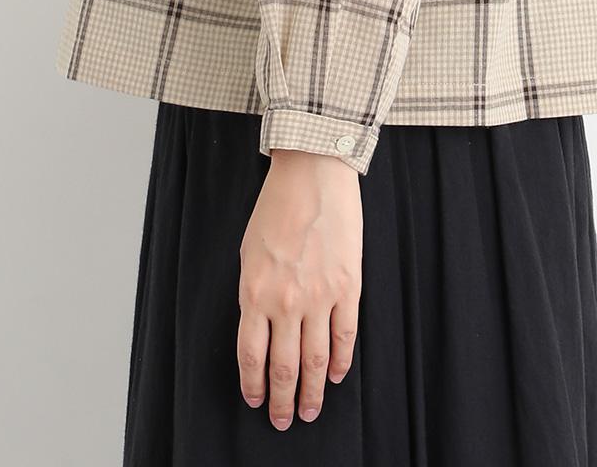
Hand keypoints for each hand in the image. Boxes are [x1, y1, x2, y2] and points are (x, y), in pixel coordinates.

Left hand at [237, 147, 362, 429]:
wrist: (312, 175)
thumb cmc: (276, 208)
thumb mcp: (250, 253)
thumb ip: (254, 293)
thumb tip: (260, 329)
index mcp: (255, 292)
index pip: (251, 355)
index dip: (254, 384)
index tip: (256, 402)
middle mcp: (285, 301)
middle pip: (284, 366)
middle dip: (283, 400)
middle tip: (285, 421)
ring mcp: (319, 296)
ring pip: (315, 359)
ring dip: (312, 391)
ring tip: (310, 410)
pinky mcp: (347, 286)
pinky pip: (344, 334)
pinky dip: (340, 360)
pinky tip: (335, 375)